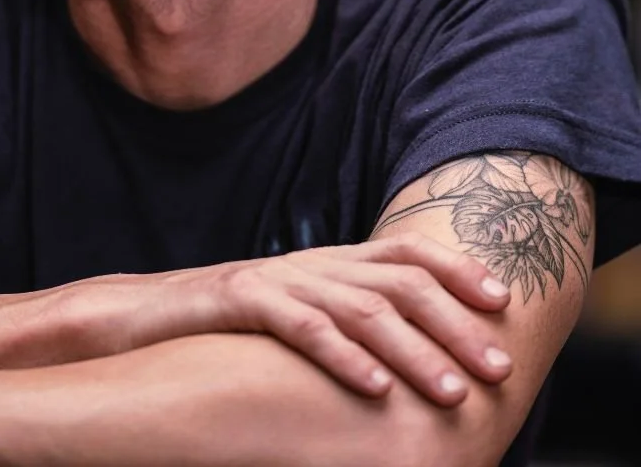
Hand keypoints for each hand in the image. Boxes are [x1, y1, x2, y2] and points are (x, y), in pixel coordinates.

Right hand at [65, 232, 511, 405]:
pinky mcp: (239, 300)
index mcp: (327, 262)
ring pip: (357, 307)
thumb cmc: (229, 325)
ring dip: (412, 350)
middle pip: (395, 282)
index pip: (402, 253)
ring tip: (451, 391)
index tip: (502, 302)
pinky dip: (341, 356)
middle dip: (453, 322)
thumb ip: (343, 318)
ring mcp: (275, 279)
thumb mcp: (295, 311)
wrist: (142, 313)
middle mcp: (310, 263)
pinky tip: (374, 389)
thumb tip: (411, 352)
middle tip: (496, 367)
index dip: (455, 271)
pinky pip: (299, 326)